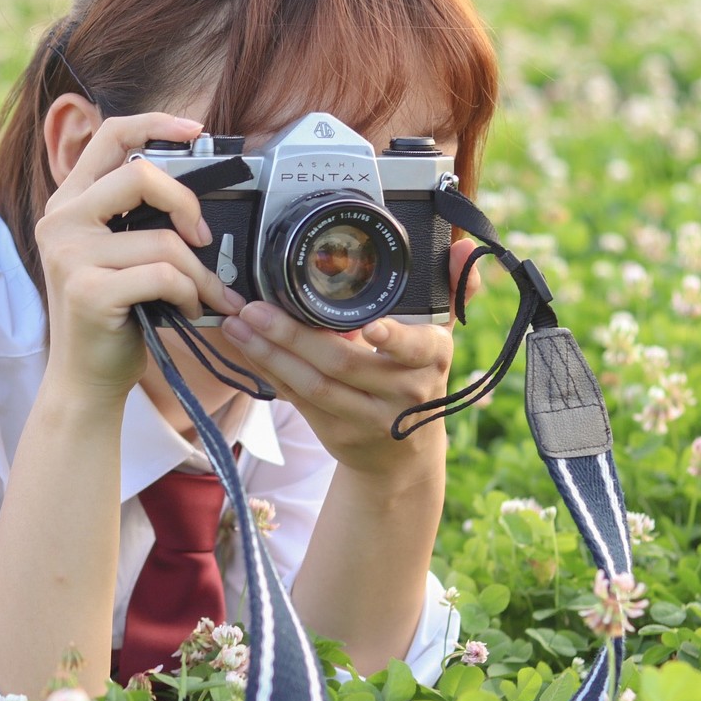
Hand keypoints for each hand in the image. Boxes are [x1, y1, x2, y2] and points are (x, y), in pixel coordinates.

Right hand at [36, 113, 246, 399]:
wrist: (85, 379)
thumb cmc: (114, 316)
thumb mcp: (116, 254)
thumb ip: (136, 217)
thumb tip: (196, 188)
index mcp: (68, 204)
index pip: (109, 136)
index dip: (154, 124)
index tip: (195, 130)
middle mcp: (60, 222)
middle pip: (140, 176)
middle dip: (188, 205)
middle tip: (203, 240)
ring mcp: (70, 256)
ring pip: (164, 239)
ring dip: (199, 274)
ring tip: (204, 296)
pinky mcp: (89, 291)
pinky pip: (164, 276)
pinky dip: (190, 296)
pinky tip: (188, 311)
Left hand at [219, 239, 483, 476]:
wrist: (405, 454)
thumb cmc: (417, 376)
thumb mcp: (440, 336)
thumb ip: (454, 287)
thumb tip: (462, 245)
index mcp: (432, 359)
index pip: (415, 349)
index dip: (393, 339)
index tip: (371, 327)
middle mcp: (404, 393)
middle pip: (344, 364)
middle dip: (294, 335)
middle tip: (256, 307)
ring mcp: (368, 418)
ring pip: (314, 386)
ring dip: (270, 353)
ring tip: (239, 323)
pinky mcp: (336, 433)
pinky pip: (297, 400)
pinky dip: (268, 372)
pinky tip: (245, 348)